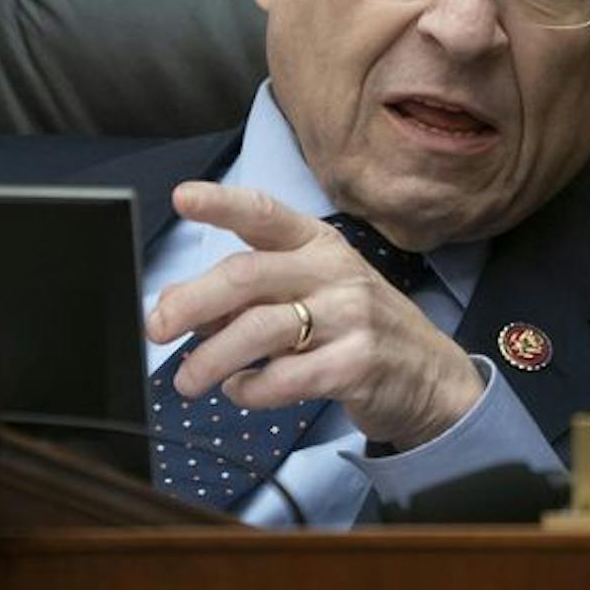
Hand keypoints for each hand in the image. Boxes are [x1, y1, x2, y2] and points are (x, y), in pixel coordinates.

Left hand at [145, 183, 485, 449]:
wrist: (432, 377)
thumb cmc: (359, 328)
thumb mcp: (312, 295)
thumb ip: (250, 295)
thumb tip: (179, 302)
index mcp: (319, 245)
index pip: (265, 214)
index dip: (221, 203)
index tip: (181, 198)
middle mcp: (335, 271)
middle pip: (246, 275)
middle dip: (190, 303)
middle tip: (157, 330)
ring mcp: (351, 316)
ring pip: (259, 330)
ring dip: (209, 359)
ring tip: (188, 381)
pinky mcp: (357, 364)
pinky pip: (284, 378)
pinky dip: (250, 390)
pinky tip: (242, 391)